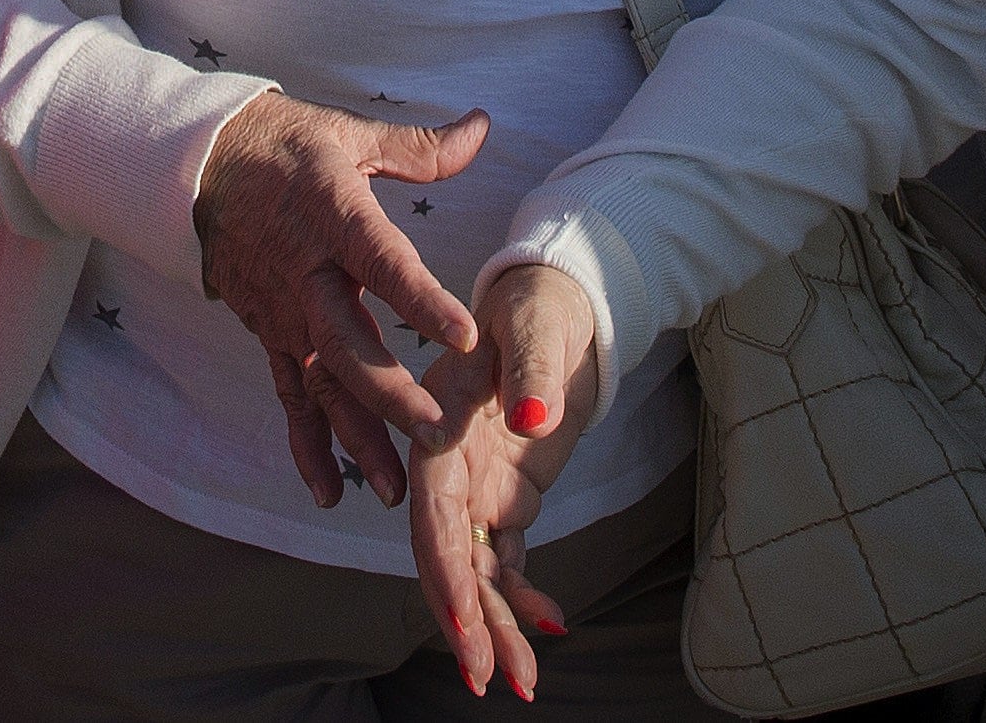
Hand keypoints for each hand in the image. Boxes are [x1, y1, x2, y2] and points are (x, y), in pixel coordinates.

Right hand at [194, 92, 489, 509]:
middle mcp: (305, 272)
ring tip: (395, 488)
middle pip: (348, 342)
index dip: (421, 300)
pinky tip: (329, 491)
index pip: (383, 262)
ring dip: (357, 437)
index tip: (464, 335)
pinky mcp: (267, 331)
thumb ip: (419, 148)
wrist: (195, 163)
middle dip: (391, 393)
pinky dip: (306, 444)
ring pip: (321, 382)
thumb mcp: (348, 134)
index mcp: (333, 216)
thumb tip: (481, 127)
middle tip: (436, 433)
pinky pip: (288, 393)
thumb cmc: (283, 146)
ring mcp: (282, 310)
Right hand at [409, 262, 599, 698]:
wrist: (552, 304)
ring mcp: (474, 487)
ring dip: (495, 625)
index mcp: (438, 429)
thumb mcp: (534, 330)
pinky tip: (548, 626)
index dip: (445, 572)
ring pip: (475, 570)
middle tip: (488, 679)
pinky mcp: (503, 498)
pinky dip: (522, 596)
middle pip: (448, 557)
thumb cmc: (537, 310)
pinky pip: (506, 560)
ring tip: (523, 681)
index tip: (464, 625)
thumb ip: (532, 375)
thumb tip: (532, 422)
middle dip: (467, 621)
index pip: (434, 513)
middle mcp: (447, 467)